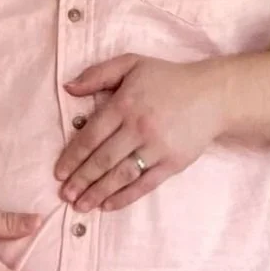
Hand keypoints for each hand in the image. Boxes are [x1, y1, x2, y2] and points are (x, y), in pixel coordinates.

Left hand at [54, 55, 225, 213]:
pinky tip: (108, 205)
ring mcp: (156, 148)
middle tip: (64, 195)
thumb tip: (68, 88)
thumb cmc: (167, 78)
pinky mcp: (172, 163)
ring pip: (121, 175)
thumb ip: (97, 75)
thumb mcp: (131, 64)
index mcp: (124, 104)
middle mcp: (138, 127)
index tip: (58, 172)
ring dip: (98, 192)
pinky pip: (144, 184)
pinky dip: (125, 197)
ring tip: (81, 206)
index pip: (91, 136)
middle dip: (80, 180)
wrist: (211, 95)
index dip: (72, 156)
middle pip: (102, 159)